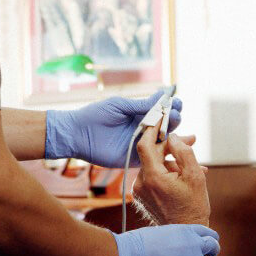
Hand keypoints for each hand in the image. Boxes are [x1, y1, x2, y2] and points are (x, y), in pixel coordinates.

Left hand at [44, 91, 181, 166]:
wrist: (78, 134)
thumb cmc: (95, 115)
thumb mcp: (120, 106)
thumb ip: (141, 105)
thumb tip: (161, 96)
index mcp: (139, 116)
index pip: (160, 112)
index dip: (170, 107)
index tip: (178, 102)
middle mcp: (142, 130)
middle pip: (164, 126)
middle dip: (173, 119)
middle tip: (177, 114)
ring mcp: (140, 145)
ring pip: (161, 140)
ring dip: (170, 133)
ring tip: (175, 123)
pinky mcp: (136, 158)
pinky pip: (152, 156)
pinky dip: (162, 150)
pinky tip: (169, 143)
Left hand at [133, 122, 210, 225]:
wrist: (185, 234)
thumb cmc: (193, 207)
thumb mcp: (195, 176)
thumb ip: (183, 152)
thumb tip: (172, 137)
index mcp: (153, 177)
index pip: (145, 144)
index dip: (154, 128)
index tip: (161, 118)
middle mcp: (141, 183)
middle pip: (152, 154)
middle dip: (171, 146)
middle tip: (190, 140)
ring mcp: (139, 191)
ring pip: (154, 165)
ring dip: (171, 161)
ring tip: (193, 165)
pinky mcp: (141, 196)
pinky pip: (153, 176)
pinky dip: (166, 172)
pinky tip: (182, 175)